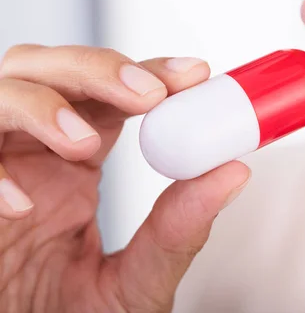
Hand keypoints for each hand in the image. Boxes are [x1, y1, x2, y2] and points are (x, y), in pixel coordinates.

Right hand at [0, 45, 250, 311]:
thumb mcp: (137, 280)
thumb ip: (178, 230)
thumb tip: (234, 173)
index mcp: (76, 164)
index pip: (110, 94)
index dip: (149, 72)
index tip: (193, 74)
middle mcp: (33, 156)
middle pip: (50, 71)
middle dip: (99, 70)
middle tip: (149, 95)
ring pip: (0, 95)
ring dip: (43, 106)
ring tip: (85, 143)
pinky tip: (20, 205)